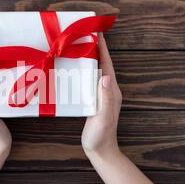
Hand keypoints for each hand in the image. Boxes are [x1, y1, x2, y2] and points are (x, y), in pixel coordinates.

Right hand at [81, 33, 121, 156]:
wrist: (100, 151)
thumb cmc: (101, 136)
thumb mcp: (103, 118)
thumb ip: (106, 98)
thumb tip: (105, 76)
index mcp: (112, 91)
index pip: (107, 65)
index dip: (102, 48)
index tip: (96, 32)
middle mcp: (108, 90)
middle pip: (102, 64)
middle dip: (94, 49)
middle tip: (82, 35)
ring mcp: (101, 96)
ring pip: (95, 71)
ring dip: (88, 59)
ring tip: (76, 48)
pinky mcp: (94, 101)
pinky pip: (88, 81)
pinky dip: (82, 72)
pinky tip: (72, 70)